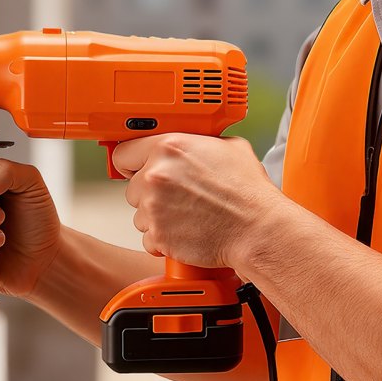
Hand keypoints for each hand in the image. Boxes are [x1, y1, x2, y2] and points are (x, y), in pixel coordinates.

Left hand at [112, 133, 281, 270]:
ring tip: (186, 215)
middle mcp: (156, 175)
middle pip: (131, 187)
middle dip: (149, 193)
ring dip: (156, 216)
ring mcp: (154, 206)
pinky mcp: (158, 234)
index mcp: (168, 148)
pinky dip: (163, 239)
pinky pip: (148, 238)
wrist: (258, 229)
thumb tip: (188, 142)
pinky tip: (186, 231)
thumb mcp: (227, 147)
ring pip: (139, 214)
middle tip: (177, 197)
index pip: (123, 153)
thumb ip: (196, 141)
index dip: (131, 163)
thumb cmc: (247, 192)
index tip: (134, 170)